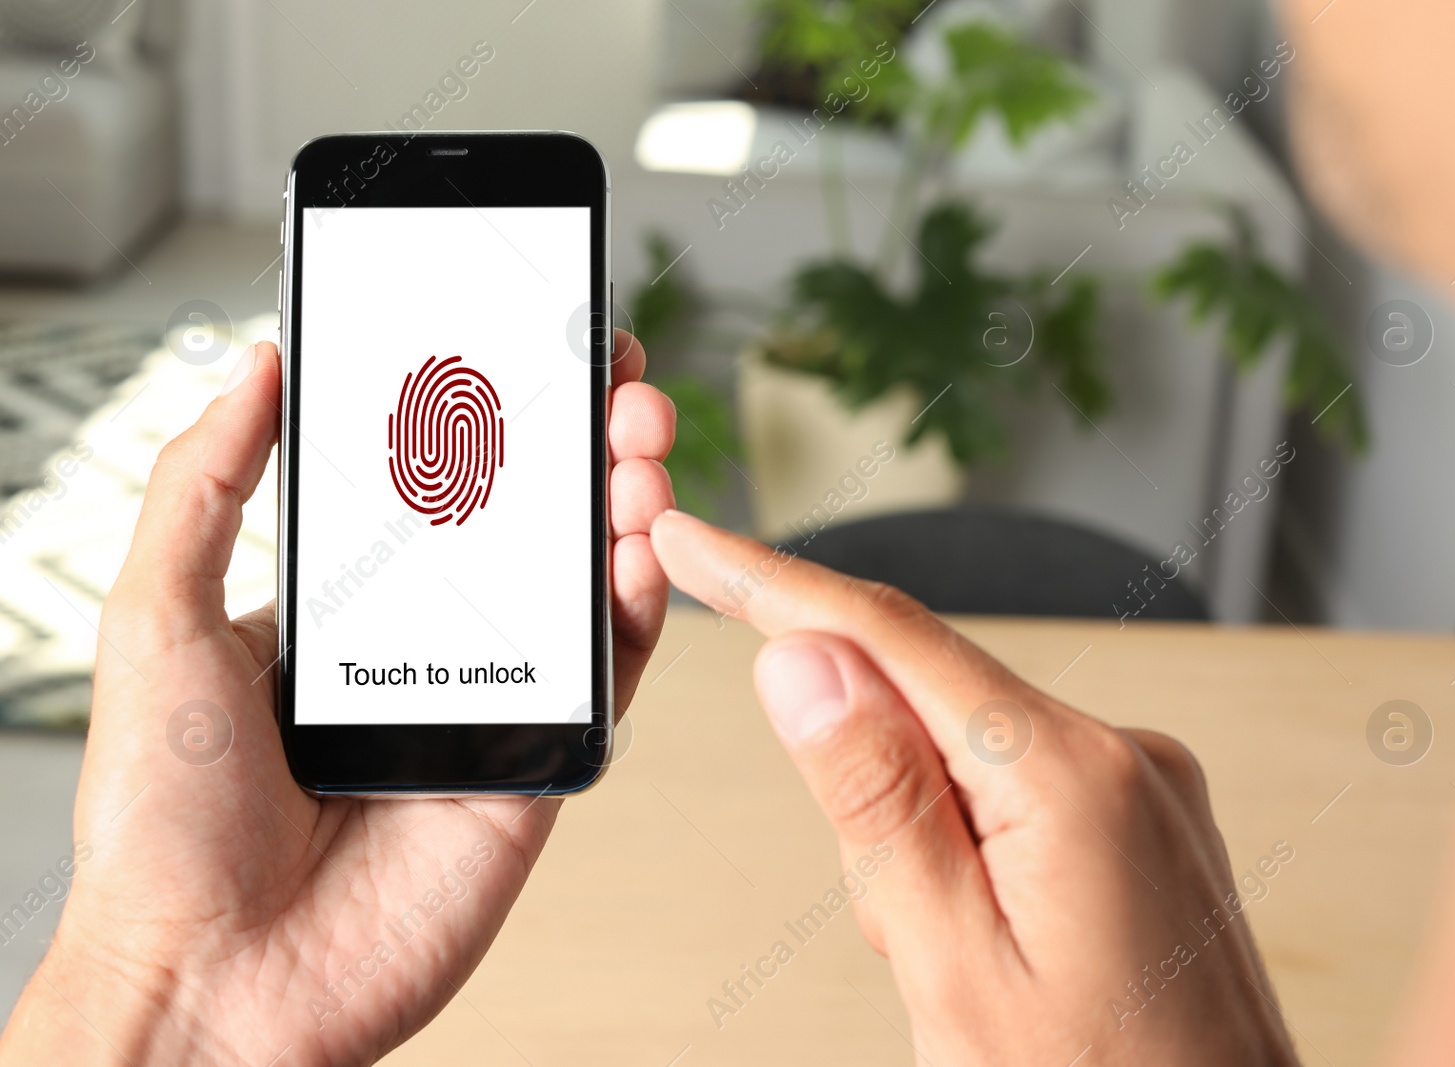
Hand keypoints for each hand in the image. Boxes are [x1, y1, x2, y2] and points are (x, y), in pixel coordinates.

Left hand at [0, 333, 675, 1065]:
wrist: (211, 983)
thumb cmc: (161, 821)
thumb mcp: (155, 620)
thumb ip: (203, 486)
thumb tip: (250, 368)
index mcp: (348, 608)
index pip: (442, 484)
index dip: (497, 412)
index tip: (533, 346)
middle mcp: (432, 647)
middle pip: (532, 522)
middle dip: (581, 440)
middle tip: (611, 379)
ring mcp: (492, 704)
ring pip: (584, 584)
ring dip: (625, 503)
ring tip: (635, 442)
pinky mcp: (539, 768)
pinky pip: (605, 675)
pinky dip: (636, 605)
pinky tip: (637, 546)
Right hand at [650, 510, 1299, 1065]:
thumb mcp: (953, 968)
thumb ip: (875, 804)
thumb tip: (803, 657)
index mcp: (1072, 778)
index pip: (887, 635)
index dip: (772, 582)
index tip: (692, 540)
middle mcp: (1124, 755)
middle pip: (925, 705)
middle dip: (870, 798)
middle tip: (899, 931)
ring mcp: (1145, 785)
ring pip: (964, 758)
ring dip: (923, 845)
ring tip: (969, 970)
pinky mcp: (1145, 819)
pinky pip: (1016, 793)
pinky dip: (970, 852)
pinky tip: (999, 946)